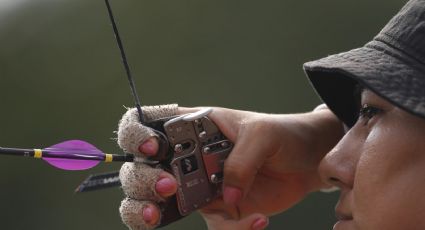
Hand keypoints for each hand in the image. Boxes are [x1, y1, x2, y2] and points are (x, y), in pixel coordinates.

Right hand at [118, 105, 342, 229]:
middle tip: (167, 187)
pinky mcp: (220, 209)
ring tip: (162, 218)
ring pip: (160, 205)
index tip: (152, 150)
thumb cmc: (283, 135)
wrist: (308, 161)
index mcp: (193, 127)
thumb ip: (240, 161)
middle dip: (142, 182)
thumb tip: (227, 197)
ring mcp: (200, 186)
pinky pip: (214, 227)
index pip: (148, 125)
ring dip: (151, 214)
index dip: (136, 136)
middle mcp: (188, 157)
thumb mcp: (262, 135)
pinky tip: (260, 219)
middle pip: (142, 171)